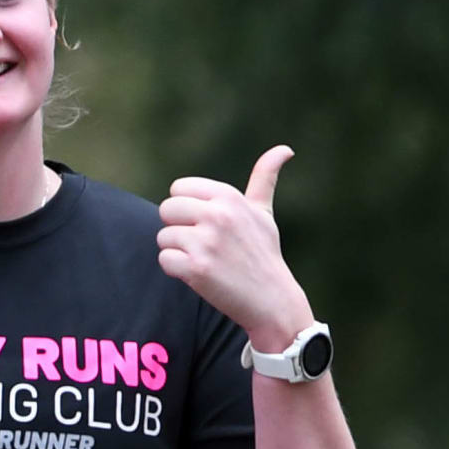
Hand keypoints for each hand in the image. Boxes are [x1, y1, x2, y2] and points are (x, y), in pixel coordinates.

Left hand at [156, 145, 309, 346]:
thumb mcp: (263, 212)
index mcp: (229, 197)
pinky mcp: (196, 269)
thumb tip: (285, 149)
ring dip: (178, 251)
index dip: (186, 208)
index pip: (178, 188)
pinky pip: (164, 260)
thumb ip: (264, 178)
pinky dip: (177, 270)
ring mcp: (206, 242)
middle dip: (178, 228)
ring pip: (163, 237)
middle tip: (203, 245)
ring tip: (205, 260)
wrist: (271, 299)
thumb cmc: (264, 253)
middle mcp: (217, 215)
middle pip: (167, 210)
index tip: (204, 223)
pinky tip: (199, 274)